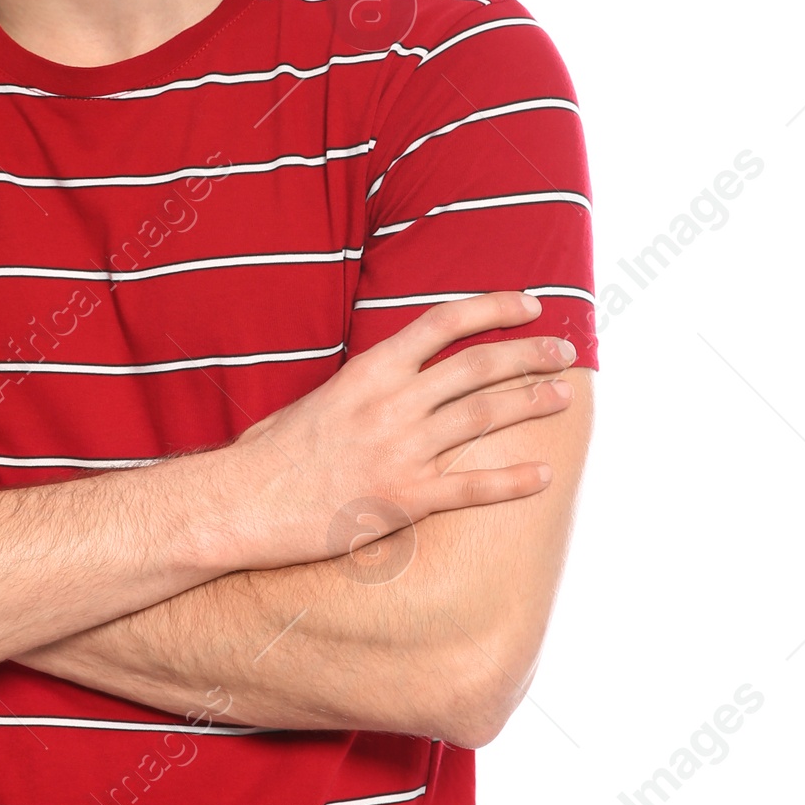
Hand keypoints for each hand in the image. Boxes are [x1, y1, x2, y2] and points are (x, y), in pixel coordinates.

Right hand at [227, 292, 577, 567]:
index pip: (444, 322)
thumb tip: (387, 381)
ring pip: (485, 416)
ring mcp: (402, 450)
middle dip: (530, 354)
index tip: (529, 303)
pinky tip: (544, 475)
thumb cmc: (267, 455)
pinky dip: (513, 481)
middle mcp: (393, 403)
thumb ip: (360, 388)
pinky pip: (472, 487)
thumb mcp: (315, 400)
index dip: (494, 306)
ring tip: (564, 396)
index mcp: (370, 371)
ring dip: (532, 403)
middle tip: (563, 352)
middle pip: (479, 366)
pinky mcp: (405, 498)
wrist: (240, 502)